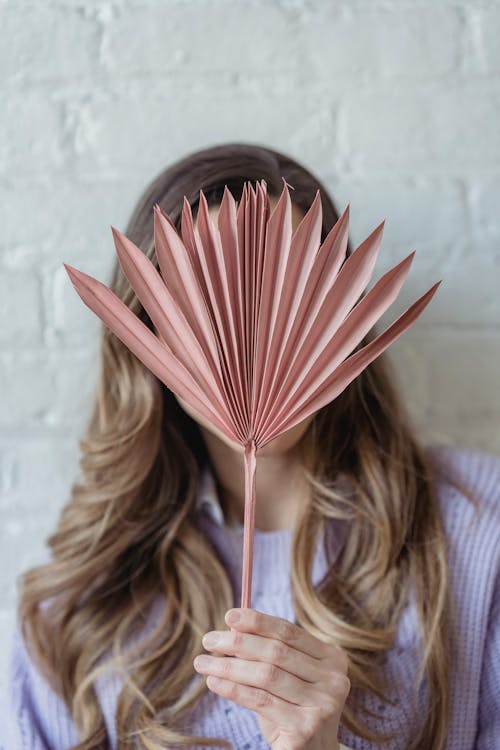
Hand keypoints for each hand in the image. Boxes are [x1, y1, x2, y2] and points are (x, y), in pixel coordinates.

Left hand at [193, 607, 350, 749]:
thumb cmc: (293, 711)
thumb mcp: (285, 679)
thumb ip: (267, 654)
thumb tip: (233, 628)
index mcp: (333, 658)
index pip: (289, 631)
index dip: (258, 621)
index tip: (229, 615)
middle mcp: (334, 679)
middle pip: (276, 652)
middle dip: (238, 642)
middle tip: (208, 639)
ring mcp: (323, 705)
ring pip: (266, 675)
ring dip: (228, 666)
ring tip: (203, 663)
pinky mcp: (306, 728)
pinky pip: (261, 701)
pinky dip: (233, 689)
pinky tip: (214, 682)